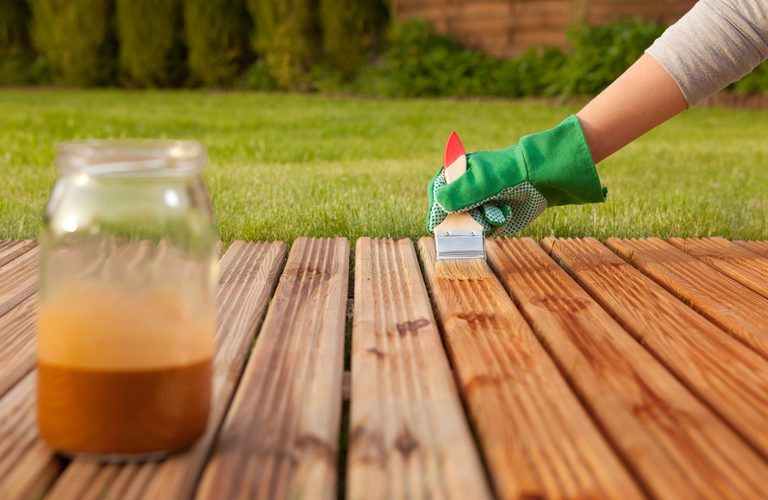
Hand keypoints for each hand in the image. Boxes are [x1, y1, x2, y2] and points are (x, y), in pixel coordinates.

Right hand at [426, 115, 606, 236]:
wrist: (541, 179)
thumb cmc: (508, 174)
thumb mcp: (480, 182)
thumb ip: (457, 193)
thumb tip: (439, 205)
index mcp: (457, 172)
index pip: (437, 191)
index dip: (435, 208)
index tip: (436, 225)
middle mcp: (466, 188)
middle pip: (451, 211)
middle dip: (463, 218)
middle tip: (477, 218)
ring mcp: (479, 201)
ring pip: (468, 222)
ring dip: (482, 220)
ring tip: (498, 211)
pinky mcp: (492, 213)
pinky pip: (484, 227)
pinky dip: (494, 223)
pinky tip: (505, 212)